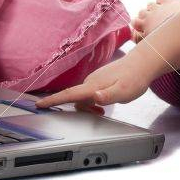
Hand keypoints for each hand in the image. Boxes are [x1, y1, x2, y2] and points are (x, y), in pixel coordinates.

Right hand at [34, 52, 157, 110]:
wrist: (141, 64)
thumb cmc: (134, 78)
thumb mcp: (124, 92)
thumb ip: (109, 96)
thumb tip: (95, 97)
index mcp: (93, 86)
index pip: (69, 94)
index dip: (53, 100)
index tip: (38, 104)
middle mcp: (90, 81)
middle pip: (76, 100)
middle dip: (82, 110)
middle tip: (100, 114)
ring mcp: (94, 79)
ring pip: (83, 97)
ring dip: (89, 106)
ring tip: (104, 110)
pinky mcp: (98, 79)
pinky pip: (89, 93)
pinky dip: (92, 102)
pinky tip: (104, 103)